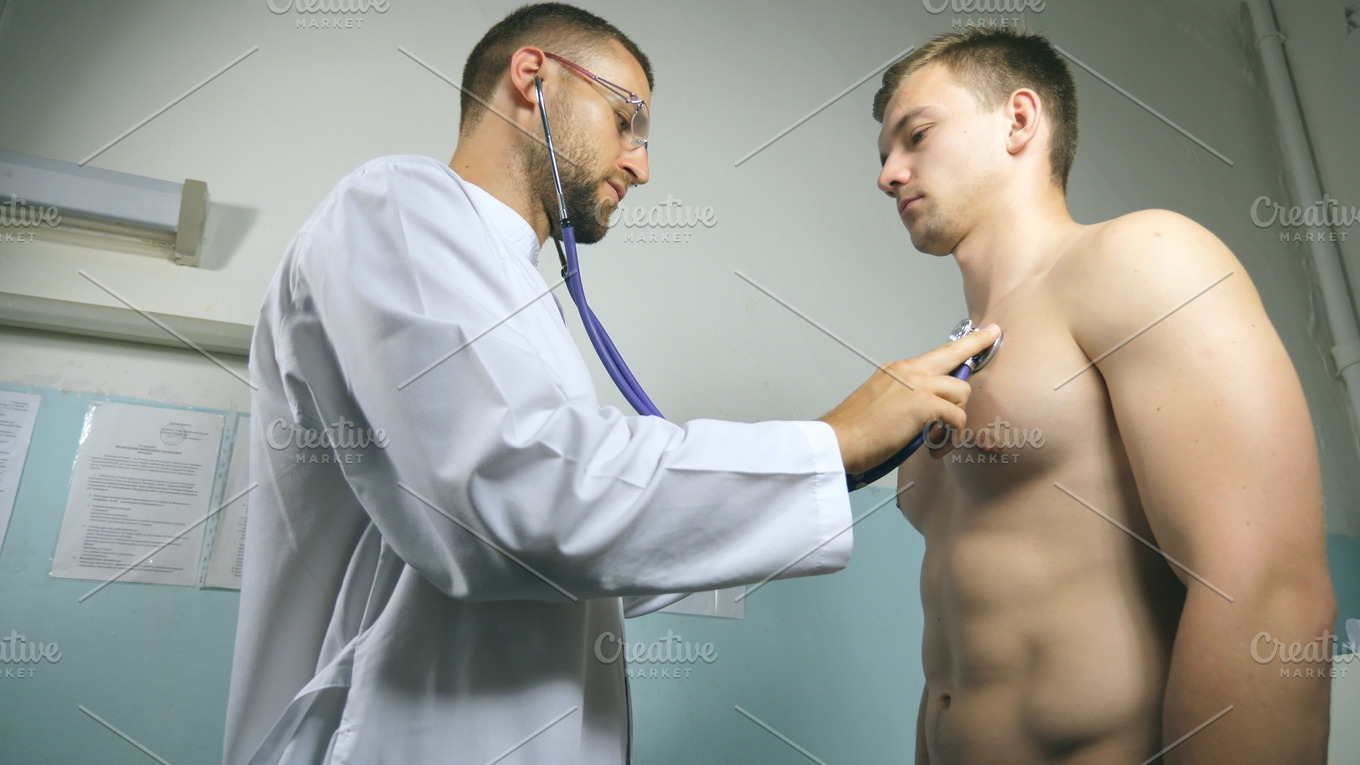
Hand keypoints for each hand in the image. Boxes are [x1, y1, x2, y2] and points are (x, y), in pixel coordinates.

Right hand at [817, 325, 998, 474]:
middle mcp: (908, 371)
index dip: (963, 343)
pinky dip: (951, 436)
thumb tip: (927, 415)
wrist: (837, 440)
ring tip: (938, 439)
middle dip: (976, 345)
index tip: (983, 332)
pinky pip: (957, 417)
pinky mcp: (924, 404)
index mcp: (897, 371)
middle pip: (954, 354)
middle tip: (993, 334)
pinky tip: (935, 448)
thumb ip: (904, 400)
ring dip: (956, 418)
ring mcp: (917, 385)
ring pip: (961, 391)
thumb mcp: (880, 404)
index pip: (936, 354)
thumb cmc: (854, 431)